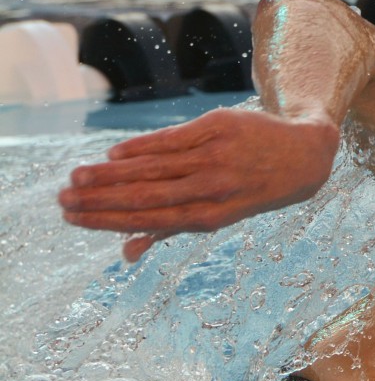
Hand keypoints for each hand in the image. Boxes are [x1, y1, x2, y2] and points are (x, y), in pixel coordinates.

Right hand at [59, 107, 339, 260]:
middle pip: (149, 196)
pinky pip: (172, 139)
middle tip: (63, 200)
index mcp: (214, 215)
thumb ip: (173, 229)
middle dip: (101, 200)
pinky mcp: (219, 127)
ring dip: (111, 174)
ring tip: (77, 177)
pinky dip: (141, 147)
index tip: (76, 219)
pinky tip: (114, 155)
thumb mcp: (223, 213)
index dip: (112, 221)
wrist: (304, 154)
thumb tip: (127, 252)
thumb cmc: (253, 187)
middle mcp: (216, 187)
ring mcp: (218, 156)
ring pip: (155, 167)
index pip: (153, 221)